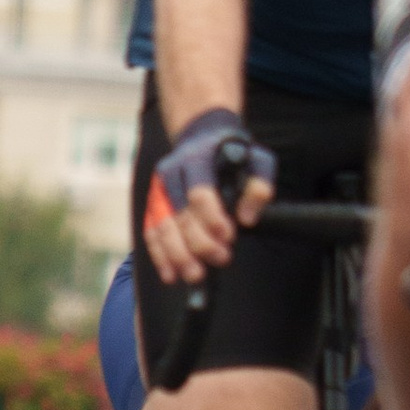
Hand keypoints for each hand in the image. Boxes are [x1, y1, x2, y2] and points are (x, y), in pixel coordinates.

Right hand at [141, 107, 275, 286]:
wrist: (200, 134)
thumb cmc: (232, 152)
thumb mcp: (257, 159)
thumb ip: (259, 186)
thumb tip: (248, 218)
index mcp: (197, 160)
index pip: (199, 193)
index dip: (212, 219)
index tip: (228, 237)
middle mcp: (172, 173)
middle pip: (179, 214)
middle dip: (199, 243)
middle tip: (221, 259)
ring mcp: (158, 189)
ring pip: (161, 226)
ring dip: (177, 255)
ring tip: (194, 275)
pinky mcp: (153, 203)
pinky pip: (151, 232)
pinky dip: (159, 255)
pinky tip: (170, 274)